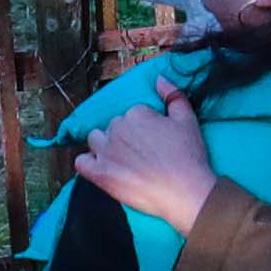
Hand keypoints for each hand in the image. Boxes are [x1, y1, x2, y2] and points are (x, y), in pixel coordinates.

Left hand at [68, 85, 219, 233]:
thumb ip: (173, 95)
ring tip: (122, 160)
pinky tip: (100, 167)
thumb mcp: (188, 119)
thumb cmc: (189, 157)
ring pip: (95, 140)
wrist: (185, 191)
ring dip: (105, 146)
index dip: (145, 128)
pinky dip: (88, 162)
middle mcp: (117, 129)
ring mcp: (106, 152)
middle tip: (143, 154)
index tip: (155, 141)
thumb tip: (159, 79)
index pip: (133, 114)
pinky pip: (81, 162)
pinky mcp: (100, 174)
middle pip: (114, 127)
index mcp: (136, 113)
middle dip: (125, 137)